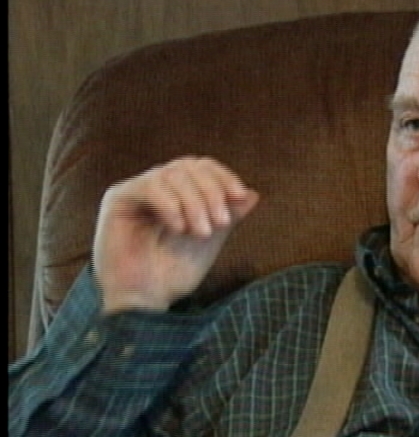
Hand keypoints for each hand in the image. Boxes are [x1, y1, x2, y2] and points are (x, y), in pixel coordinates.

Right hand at [92, 156, 258, 313]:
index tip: (240, 196)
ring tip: (200, 233)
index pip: (203, 167)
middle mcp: (156, 186)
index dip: (224, 177)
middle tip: (220, 223)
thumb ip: (229, 216)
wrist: (144, 301)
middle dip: (212, 192)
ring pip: (173, 174)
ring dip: (194, 203)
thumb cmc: (174, 273)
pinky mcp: (117, 199)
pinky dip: (170, 204)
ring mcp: (136, 190)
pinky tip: (178, 228)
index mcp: (178, 192)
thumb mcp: (211, 240)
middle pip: (190, 166)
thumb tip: (252, 194)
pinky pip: (150, 186)